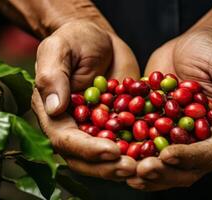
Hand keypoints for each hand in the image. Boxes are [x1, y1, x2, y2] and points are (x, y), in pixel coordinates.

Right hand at [32, 20, 139, 180]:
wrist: (100, 40)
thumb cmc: (75, 39)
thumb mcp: (59, 48)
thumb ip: (52, 75)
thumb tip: (54, 108)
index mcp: (53, 114)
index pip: (65, 139)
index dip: (86, 149)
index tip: (110, 150)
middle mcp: (74, 128)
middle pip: (86, 159)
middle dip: (108, 166)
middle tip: (132, 167)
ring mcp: (97, 130)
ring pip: (108, 158)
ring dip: (126, 165)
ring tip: (147, 166)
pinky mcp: (118, 126)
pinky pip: (129, 143)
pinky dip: (142, 151)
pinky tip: (159, 153)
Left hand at [127, 29, 211, 189]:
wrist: (190, 44)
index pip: (208, 154)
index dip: (187, 158)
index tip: (167, 156)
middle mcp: (200, 141)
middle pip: (183, 168)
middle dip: (162, 172)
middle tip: (141, 169)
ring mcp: (177, 138)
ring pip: (162, 165)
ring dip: (144, 172)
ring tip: (125, 171)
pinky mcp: (157, 130)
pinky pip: (144, 146)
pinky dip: (130, 153)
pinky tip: (115, 154)